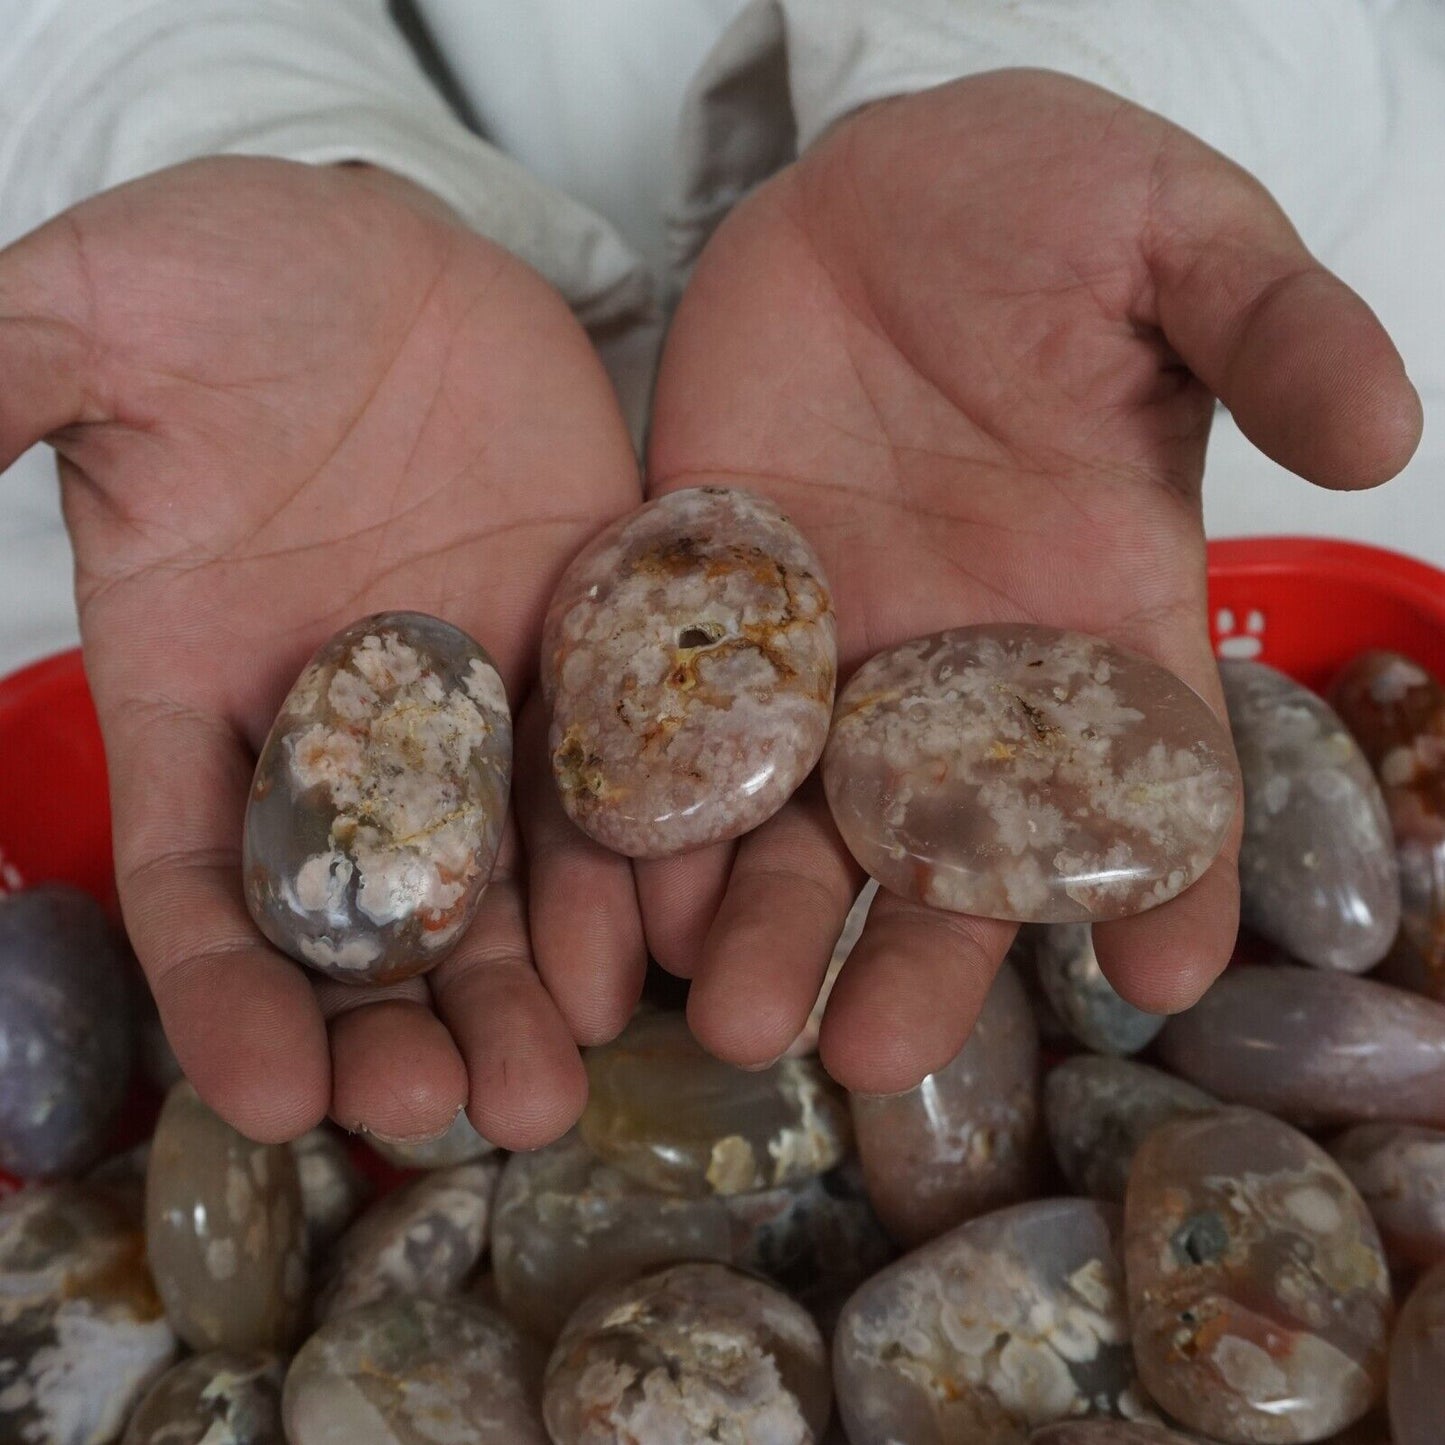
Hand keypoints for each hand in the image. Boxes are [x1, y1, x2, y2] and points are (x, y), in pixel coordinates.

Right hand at [0, 158, 643, 1144]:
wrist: (391, 246)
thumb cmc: (226, 275)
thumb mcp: (98, 316)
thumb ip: (7, 394)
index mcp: (201, 688)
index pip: (200, 876)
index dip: (226, 993)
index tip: (274, 1100)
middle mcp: (345, 722)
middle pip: (371, 912)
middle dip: (408, 1022)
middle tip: (460, 1115)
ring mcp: (479, 691)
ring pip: (506, 869)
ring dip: (533, 980)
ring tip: (564, 1078)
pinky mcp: (588, 641)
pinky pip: (618, 762)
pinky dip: (640, 849)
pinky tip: (671, 928)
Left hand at [529, 70, 1421, 1094]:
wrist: (879, 193)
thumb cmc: (1050, 210)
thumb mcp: (1178, 242)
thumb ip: (1271, 327)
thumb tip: (1385, 432)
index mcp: (1093, 612)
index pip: (1148, 771)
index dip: (1167, 874)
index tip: (1162, 977)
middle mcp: (956, 669)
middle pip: (944, 845)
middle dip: (914, 956)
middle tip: (867, 1058)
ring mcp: (823, 654)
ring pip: (794, 819)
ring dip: (762, 921)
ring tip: (727, 1016)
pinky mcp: (707, 613)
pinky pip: (675, 727)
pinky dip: (652, 810)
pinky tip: (628, 892)